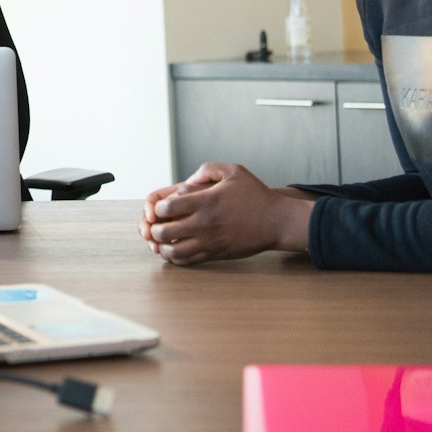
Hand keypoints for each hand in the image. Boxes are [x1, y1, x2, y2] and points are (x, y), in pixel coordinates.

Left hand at [139, 163, 312, 265]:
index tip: (161, 207)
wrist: (277, 221)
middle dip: (154, 228)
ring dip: (162, 245)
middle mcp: (204, 224)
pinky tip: (174, 249)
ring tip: (162, 239)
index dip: (157, 208)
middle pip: (164, 232)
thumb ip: (206, 170)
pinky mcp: (216, 254)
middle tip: (156, 224)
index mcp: (205, 202)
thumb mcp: (233, 171)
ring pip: (173, 251)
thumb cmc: (255, 194)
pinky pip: (188, 261)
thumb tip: (185, 181)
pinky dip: (175, 257)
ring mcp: (209, 242)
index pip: (167, 208)